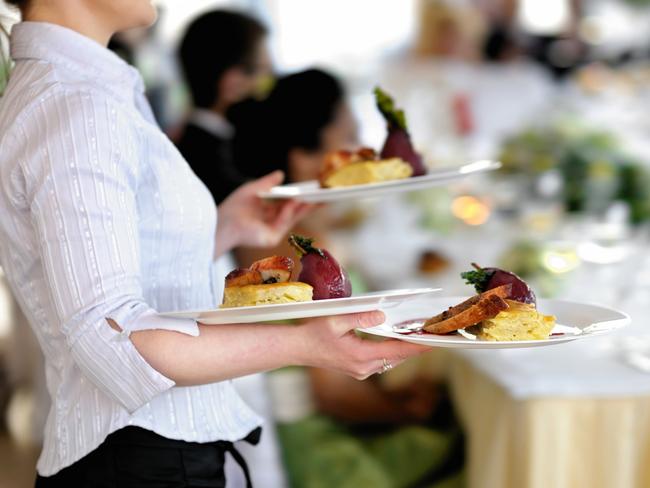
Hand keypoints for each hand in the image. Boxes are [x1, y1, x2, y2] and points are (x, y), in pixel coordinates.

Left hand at [214, 171, 314, 256]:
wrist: (223, 223)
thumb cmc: (234, 207)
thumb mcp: (253, 189)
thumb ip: (267, 182)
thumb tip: (281, 173)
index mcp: (267, 212)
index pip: (288, 205)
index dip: (302, 198)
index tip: (315, 191)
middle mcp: (272, 222)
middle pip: (295, 212)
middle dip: (310, 204)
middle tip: (325, 195)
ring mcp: (273, 231)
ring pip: (293, 217)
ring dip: (304, 206)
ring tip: (315, 194)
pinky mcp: (272, 238)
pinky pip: (284, 222)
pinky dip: (290, 210)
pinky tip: (296, 200)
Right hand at [295, 311, 431, 379]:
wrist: (297, 349)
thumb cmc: (313, 332)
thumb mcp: (336, 320)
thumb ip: (360, 317)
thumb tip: (382, 315)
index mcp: (361, 355)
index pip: (397, 350)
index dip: (418, 345)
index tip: (434, 341)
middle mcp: (364, 368)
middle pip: (398, 357)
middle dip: (415, 346)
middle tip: (433, 335)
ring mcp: (361, 371)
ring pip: (391, 360)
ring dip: (405, 349)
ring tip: (420, 337)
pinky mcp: (358, 370)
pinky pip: (382, 362)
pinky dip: (393, 352)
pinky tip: (398, 342)